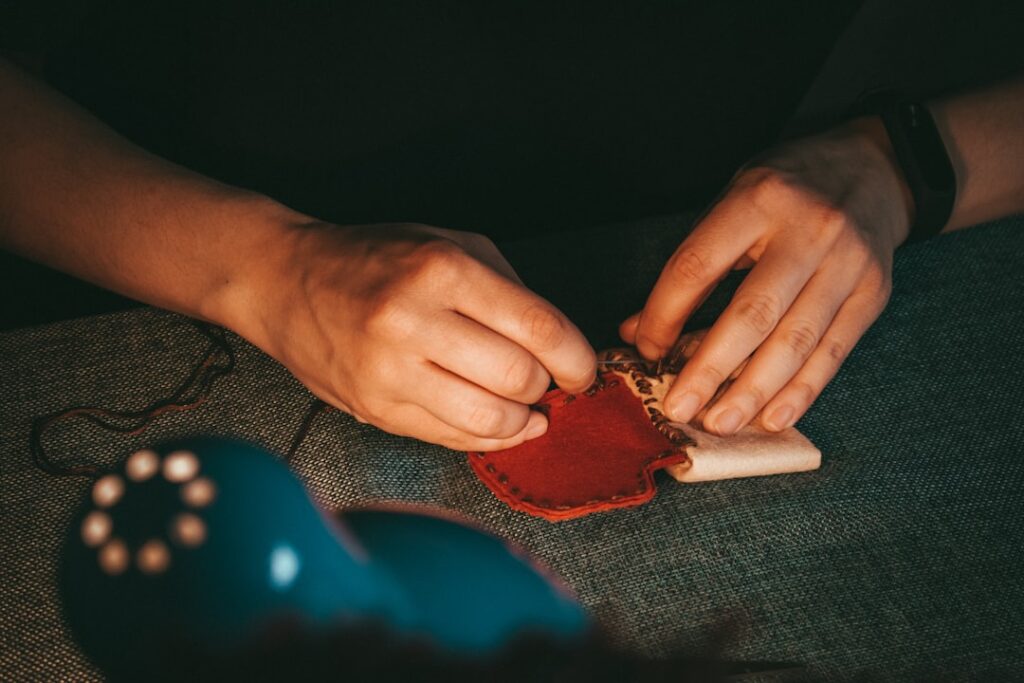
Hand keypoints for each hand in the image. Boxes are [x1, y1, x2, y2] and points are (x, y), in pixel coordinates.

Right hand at [238, 222, 595, 449]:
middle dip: (546, 385)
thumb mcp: (450, 244)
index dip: (576, 358)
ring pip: (488, 421)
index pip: (537, 328)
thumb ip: (509, 289)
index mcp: (440, 270)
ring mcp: (389, 372)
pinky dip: (489, 437)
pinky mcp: (375, 410)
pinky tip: (500, 423)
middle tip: (544, 379)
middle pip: (518, 378)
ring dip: (521, 419)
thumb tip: (559, 348)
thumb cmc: (377, 258)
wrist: (287, 281)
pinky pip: (452, 440)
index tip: (582, 369)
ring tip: (525, 405)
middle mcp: (412, 321)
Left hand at [621, 118, 912, 434]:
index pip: (698, 267)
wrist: (874, 167)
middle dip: (710, 368)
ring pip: (795, 341)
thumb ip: (692, 264)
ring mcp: (848, 264)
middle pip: (751, 313)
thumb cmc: (785, 189)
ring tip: (719, 423)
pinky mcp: (874, 293)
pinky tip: (772, 418)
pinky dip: (801, 390)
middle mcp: (808, 231)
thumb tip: (637, 332)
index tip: (645, 351)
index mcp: (758, 199)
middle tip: (678, 409)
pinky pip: (832, 352)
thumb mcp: (732, 202)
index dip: (665, 315)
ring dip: (753, 391)